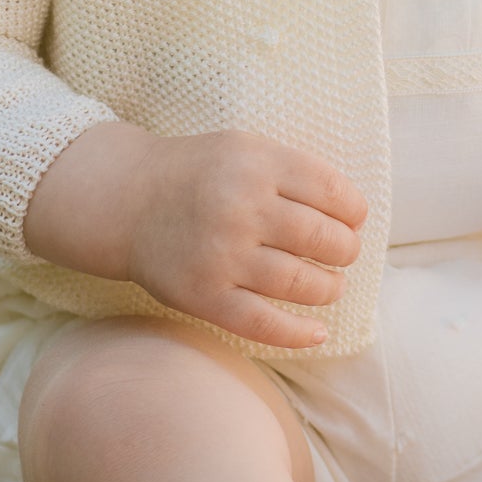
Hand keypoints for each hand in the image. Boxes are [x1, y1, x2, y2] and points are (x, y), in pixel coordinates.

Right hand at [24, 123, 366, 349]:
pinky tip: (316, 332)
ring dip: (328, 289)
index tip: (353, 221)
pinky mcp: (203, 295)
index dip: (354, 212)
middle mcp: (241, 207)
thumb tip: (355, 214)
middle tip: (342, 254)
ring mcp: (222, 254)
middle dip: (345, 251)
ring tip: (329, 286)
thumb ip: (295, 172)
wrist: (126, 200)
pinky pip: (263, 324)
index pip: (334, 193)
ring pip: (301, 283)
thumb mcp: (245, 148)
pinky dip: (298, 333)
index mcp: (257, 164)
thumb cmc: (199, 175)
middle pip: (324, 240)